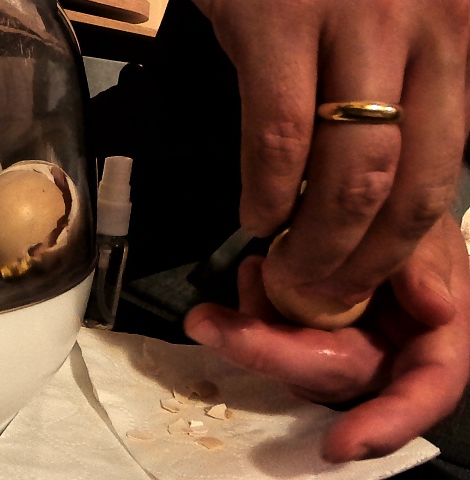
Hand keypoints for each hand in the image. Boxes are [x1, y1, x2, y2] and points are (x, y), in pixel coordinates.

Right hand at [115, 0, 469, 304]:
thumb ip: (400, 98)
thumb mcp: (379, 7)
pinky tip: (251, 213)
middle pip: (408, 176)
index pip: (453, 164)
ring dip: (312, 239)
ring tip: (281, 271)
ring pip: (348, 163)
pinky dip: (264, 189)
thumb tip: (397, 219)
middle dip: (359, 260)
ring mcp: (349, 1)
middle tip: (315, 296)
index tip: (362, 288)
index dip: (406, 248)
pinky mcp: (272, 4)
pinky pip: (278, 128)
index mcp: (462, 14)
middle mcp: (425, 5)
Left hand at [183, 214, 469, 461]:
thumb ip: (425, 264)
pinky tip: (253, 270)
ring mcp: (340, 348)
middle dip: (267, 352)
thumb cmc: (410, 218)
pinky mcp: (302, 332)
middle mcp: (386, 357)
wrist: (373, 199)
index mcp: (433, 341)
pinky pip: (272, 333)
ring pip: (292, 358)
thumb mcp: (421, 230)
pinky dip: (255, 305)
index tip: (336, 446)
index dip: (385, 424)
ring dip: (256, 324)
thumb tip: (438, 308)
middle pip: (331, 374)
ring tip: (253, 268)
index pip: (423, 393)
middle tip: (206, 322)